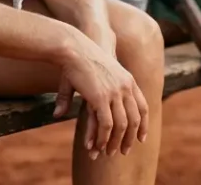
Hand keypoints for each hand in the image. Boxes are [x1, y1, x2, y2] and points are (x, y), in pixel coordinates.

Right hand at [52, 30, 148, 158]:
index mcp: (128, 81)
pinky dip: (103, 138)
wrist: (75, 46)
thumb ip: (82, 96)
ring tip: (109, 154)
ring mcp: (114, 93)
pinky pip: (107, 124)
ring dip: (115, 142)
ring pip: (121, 126)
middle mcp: (125, 87)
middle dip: (129, 138)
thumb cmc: (80, 58)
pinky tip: (97, 146)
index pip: (143, 107)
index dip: (143, 124)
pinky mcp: (100, 98)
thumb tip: (58, 114)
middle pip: (134, 120)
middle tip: (124, 152)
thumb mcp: (88, 78)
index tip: (141, 138)